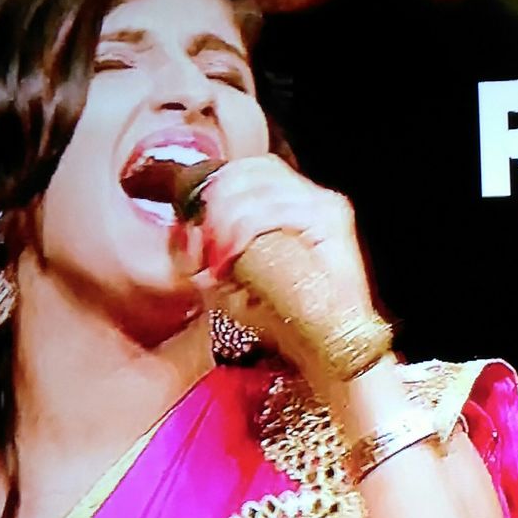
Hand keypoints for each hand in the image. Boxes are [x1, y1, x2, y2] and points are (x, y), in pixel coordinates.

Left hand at [171, 154, 381, 386]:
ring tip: (217, 254)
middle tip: (202, 242)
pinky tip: (231, 253)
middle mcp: (315, 196)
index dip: (215, 188)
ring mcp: (325, 206)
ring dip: (225, 218)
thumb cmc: (289, 320)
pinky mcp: (331, 221)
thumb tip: (186, 234)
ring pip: (257, 187)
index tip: (194, 223)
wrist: (332, 348)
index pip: (250, 169)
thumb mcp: (236, 284)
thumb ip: (209, 256)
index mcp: (296, 203)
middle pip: (251, 170)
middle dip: (215, 202)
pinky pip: (273, 210)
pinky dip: (243, 228)